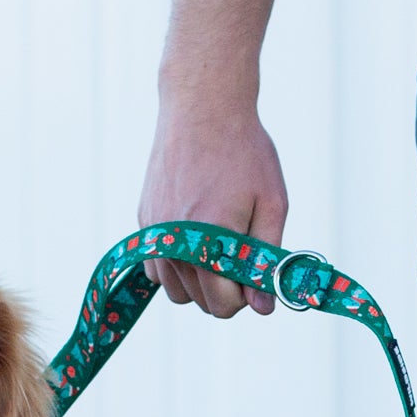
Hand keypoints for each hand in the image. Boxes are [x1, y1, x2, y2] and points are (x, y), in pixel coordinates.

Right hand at [138, 97, 289, 317]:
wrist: (203, 107)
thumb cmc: (244, 153)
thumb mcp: (272, 204)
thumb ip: (266, 261)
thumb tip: (263, 308)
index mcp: (209, 243)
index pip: (223, 305)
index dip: (247, 297)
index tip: (257, 273)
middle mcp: (174, 243)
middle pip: (201, 303)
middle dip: (226, 289)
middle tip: (243, 254)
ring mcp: (154, 233)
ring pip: (176, 292)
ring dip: (200, 282)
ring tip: (220, 247)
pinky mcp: (144, 222)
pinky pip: (157, 268)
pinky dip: (177, 266)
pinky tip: (197, 240)